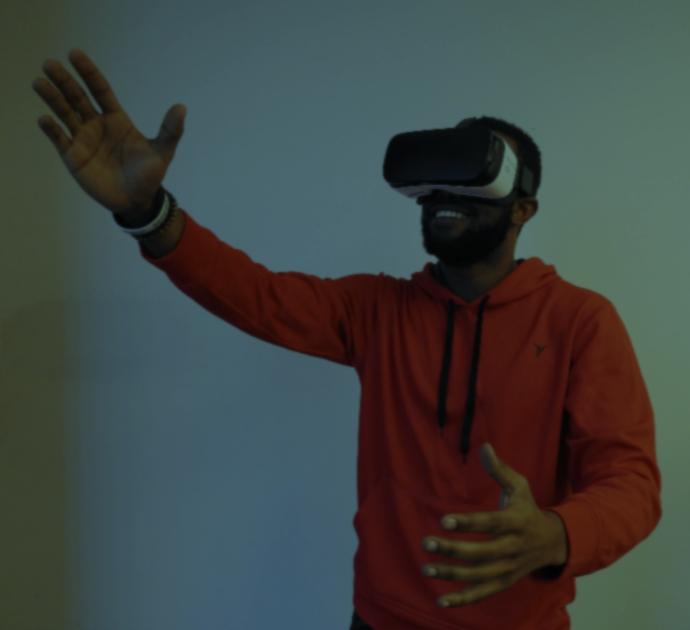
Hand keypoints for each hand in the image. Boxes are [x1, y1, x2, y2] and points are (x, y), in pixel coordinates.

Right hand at [32, 49, 186, 214]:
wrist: (137, 201)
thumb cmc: (150, 175)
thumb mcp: (162, 151)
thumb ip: (170, 130)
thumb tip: (182, 107)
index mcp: (116, 119)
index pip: (100, 90)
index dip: (88, 72)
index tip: (74, 54)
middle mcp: (96, 125)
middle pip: (77, 97)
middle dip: (64, 81)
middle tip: (49, 64)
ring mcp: (83, 140)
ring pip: (63, 113)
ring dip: (51, 98)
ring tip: (39, 82)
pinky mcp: (73, 157)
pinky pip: (59, 139)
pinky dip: (51, 129)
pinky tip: (44, 119)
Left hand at [421, 443, 567, 607]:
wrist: (553, 542)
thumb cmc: (528, 509)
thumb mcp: (520, 486)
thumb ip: (499, 469)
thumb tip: (484, 446)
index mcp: (516, 522)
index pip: (490, 523)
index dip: (468, 523)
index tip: (444, 520)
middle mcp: (514, 548)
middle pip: (482, 552)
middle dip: (453, 549)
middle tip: (427, 542)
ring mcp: (509, 568)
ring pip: (479, 576)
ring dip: (452, 574)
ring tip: (427, 569)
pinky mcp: (504, 582)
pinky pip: (483, 593)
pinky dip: (463, 600)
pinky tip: (441, 600)